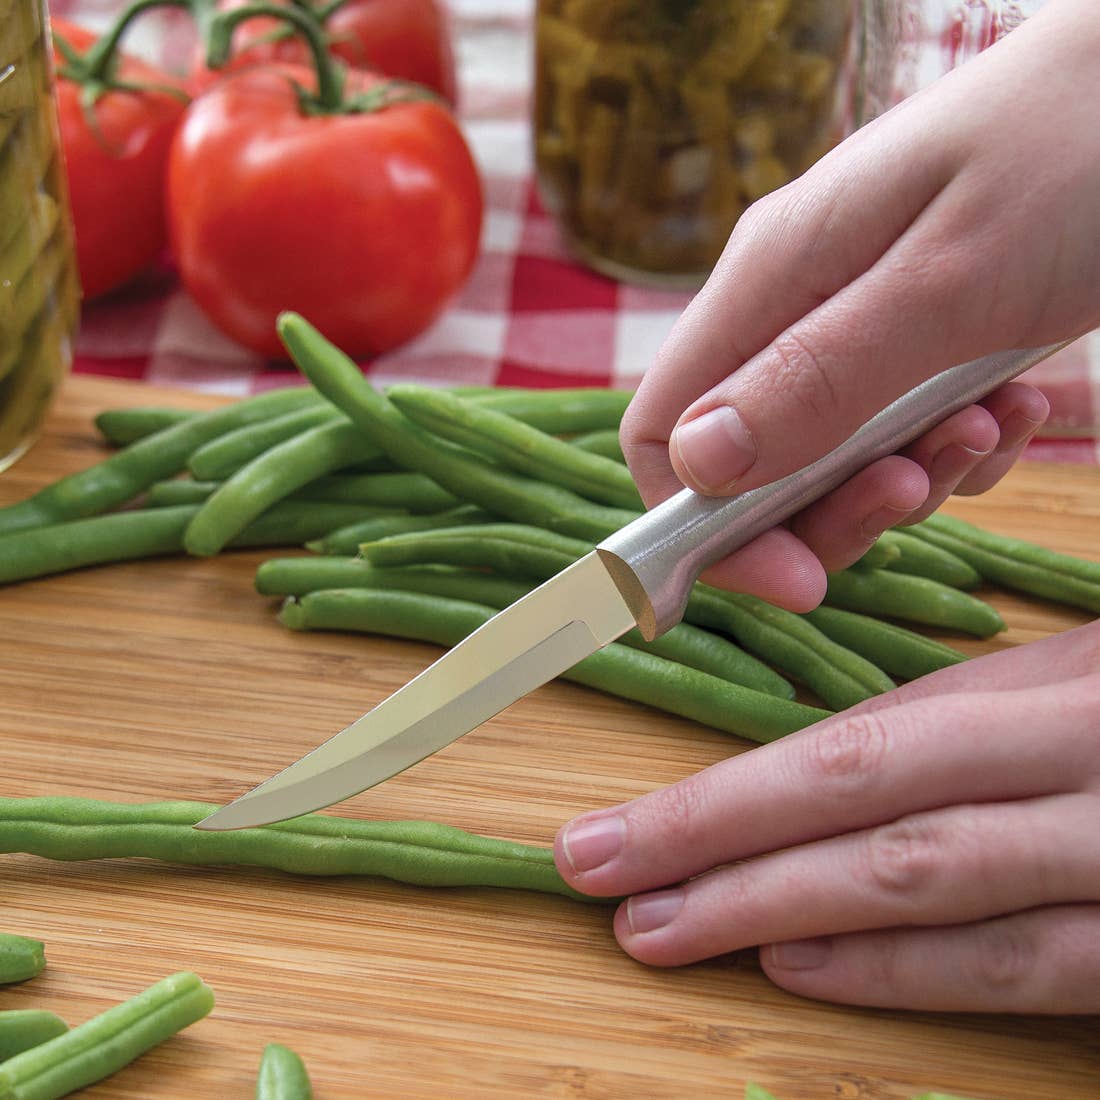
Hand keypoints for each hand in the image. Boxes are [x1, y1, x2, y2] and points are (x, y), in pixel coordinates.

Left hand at [553, 622, 1099, 1013]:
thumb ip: (984, 692)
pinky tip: (801, 973)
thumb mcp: (1089, 656)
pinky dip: (908, 977)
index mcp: (1056, 687)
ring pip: (934, 897)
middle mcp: (1087, 768)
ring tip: (663, 932)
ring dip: (781, 921)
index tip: (614, 829)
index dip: (727, 794)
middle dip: (715, 854)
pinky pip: (1029, 969)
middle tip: (594, 882)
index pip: (857, 746)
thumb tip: (836, 752)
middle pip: (870, 816)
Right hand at [622, 0, 1099, 611]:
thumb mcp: (946, 282)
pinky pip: (904, 434)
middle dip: (828, 511)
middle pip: (750, 465)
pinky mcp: (917, 336)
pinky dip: (958, 447)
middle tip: (917, 494)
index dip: (705, 525)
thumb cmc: (1074, 148)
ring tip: (987, 424)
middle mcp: (793, 308)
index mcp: (768, 281)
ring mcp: (854, 321)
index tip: (795, 575)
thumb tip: (697, 466)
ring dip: (911, 474)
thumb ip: (816, 377)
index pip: (665, 432)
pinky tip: (1019, 406)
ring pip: (832, 459)